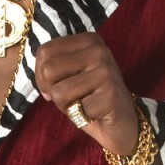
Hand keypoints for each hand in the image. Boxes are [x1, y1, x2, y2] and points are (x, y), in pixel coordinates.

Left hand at [34, 32, 139, 160]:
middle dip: (52, 91)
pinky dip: (80, 117)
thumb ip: (54, 67)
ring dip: (66, 106)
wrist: (124, 123)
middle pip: (49, 69)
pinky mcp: (110, 94)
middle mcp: (99, 50)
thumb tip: (40, 72)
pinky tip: (95, 114)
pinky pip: (75, 109)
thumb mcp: (71, 76)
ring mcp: (106, 71)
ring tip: (84, 105)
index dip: (41, 76)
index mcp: (89, 40)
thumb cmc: (91, 99)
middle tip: (71, 98)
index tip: (55, 86)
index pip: (44, 51)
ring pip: (59, 91)